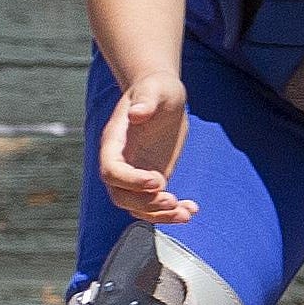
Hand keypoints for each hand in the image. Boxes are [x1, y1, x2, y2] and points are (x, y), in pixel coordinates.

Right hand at [97, 75, 197, 223]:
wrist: (161, 95)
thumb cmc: (156, 89)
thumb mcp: (155, 89)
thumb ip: (146, 101)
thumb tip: (136, 114)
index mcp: (114, 141)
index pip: (111, 170)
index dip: (130, 180)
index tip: (157, 180)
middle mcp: (121, 161)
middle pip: (121, 195)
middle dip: (145, 204)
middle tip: (172, 201)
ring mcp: (135, 172)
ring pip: (137, 206)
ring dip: (160, 215)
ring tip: (186, 213)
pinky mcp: (152, 178)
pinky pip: (155, 203)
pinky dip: (171, 212)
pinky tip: (192, 209)